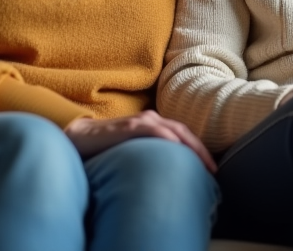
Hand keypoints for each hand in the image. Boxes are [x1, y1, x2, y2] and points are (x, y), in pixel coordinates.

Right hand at [65, 110, 217, 172]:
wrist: (78, 138)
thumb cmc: (106, 147)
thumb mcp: (134, 150)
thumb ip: (150, 154)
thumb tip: (167, 172)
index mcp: (154, 124)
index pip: (184, 135)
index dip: (199, 149)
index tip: (211, 168)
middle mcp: (151, 119)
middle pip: (184, 132)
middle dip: (201, 150)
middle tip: (214, 169)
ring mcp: (140, 121)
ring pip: (173, 130)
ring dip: (191, 145)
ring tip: (203, 163)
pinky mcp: (128, 127)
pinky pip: (152, 130)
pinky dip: (167, 137)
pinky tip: (176, 147)